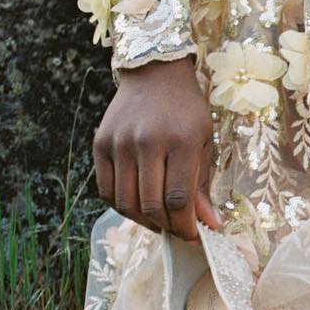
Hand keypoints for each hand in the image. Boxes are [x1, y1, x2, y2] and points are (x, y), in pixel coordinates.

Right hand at [92, 55, 220, 241]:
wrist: (154, 74)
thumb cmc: (186, 111)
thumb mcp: (204, 142)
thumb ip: (203, 185)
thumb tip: (210, 225)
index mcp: (179, 141)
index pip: (178, 199)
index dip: (186, 226)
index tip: (195, 235)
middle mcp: (146, 142)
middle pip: (150, 205)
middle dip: (167, 227)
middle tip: (178, 230)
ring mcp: (119, 143)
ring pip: (126, 202)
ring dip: (144, 221)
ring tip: (160, 221)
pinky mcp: (100, 145)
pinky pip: (107, 190)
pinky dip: (122, 207)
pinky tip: (139, 207)